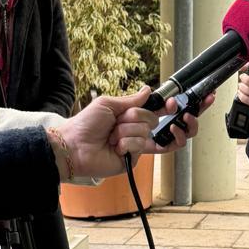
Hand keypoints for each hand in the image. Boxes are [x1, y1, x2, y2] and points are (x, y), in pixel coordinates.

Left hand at [53, 90, 208, 180]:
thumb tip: (148, 89)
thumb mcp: (108, 104)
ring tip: (111, 136)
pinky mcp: (135, 159)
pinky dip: (126, 142)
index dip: (171, 107)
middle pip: (155, 119)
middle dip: (139, 117)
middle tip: (128, 120)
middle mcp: (137, 130)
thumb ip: (132, 99)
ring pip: (147, 131)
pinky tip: (115, 146)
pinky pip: (140, 144)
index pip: (158, 110)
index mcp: (132, 116)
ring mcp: (137, 145)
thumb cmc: (86, 124)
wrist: (74, 146)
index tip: (175, 103)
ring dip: (126, 130)